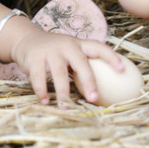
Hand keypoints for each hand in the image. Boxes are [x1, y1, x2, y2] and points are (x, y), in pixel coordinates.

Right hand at [8, 27, 123, 106]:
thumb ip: (82, 65)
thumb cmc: (54, 51)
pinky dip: (42, 91)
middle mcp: (66, 45)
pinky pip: (39, 78)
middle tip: (93, 99)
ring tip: (66, 108)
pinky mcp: (34, 58)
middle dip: (89, 81)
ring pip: (59, 74)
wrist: (26, 39)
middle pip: (81, 63)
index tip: (122, 69)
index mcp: (78, 44)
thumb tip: (105, 89)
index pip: (98, 47)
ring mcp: (49, 51)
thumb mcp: (69, 51)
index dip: (111, 57)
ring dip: (63, 93)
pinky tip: (45, 101)